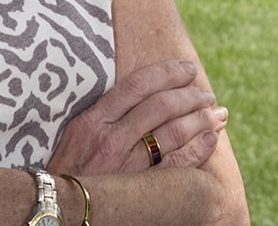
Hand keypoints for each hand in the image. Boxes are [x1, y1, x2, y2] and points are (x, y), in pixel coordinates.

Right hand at [49, 59, 227, 174]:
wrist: (59, 208)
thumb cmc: (69, 170)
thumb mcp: (77, 135)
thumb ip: (105, 113)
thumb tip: (143, 92)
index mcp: (93, 121)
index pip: (137, 85)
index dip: (168, 73)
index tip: (188, 69)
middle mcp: (110, 139)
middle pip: (161, 106)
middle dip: (190, 96)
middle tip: (207, 94)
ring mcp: (126, 166)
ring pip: (173, 133)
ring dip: (201, 120)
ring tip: (217, 113)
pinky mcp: (140, 189)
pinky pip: (177, 165)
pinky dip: (198, 149)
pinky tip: (211, 139)